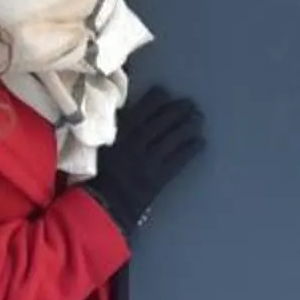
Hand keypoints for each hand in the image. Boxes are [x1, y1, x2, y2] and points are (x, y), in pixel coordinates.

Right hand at [82, 85, 205, 238]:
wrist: (103, 206)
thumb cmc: (99, 173)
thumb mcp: (101, 144)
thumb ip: (113, 126)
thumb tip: (125, 106)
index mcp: (120, 134)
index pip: (143, 109)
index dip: (157, 99)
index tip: (166, 93)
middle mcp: (137, 144)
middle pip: (162, 122)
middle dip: (179, 110)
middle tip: (191, 104)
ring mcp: (149, 161)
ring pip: (173, 138)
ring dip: (188, 126)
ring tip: (199, 118)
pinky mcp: (159, 178)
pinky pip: (178, 160)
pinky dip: (190, 150)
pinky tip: (200, 142)